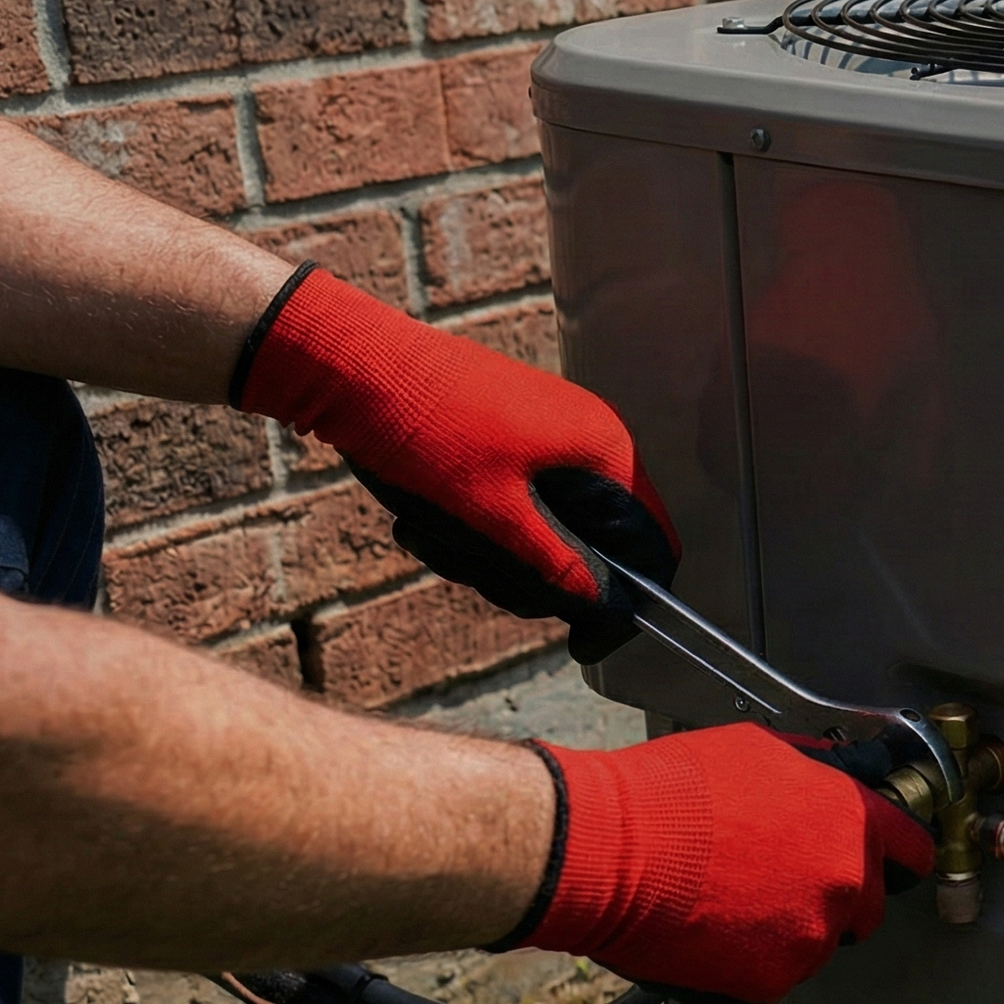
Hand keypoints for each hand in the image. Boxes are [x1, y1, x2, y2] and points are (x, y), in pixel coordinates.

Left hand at [234, 267, 678, 662]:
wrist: (351, 363)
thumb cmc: (427, 432)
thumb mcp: (494, 515)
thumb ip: (558, 566)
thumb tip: (608, 611)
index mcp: (604, 451)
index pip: (652, 542)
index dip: (627, 599)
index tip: (580, 641)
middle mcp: (588, 440)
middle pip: (596, 543)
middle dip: (535, 575)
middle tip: (479, 576)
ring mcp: (549, 436)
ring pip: (549, 529)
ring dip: (494, 555)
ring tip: (437, 540)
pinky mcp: (511, 437)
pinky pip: (517, 504)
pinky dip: (478, 526)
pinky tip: (427, 519)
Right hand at [507, 725, 934, 1003]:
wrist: (607, 850)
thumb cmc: (671, 792)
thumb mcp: (757, 750)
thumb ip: (814, 771)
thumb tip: (839, 771)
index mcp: (851, 820)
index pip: (912, 849)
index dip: (900, 857)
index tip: (896, 865)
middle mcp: (845, 883)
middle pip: (866, 908)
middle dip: (833, 900)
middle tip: (775, 884)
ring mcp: (811, 938)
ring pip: (814, 946)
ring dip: (784, 934)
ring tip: (724, 904)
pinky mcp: (770, 983)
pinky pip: (770, 982)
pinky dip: (744, 970)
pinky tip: (707, 937)